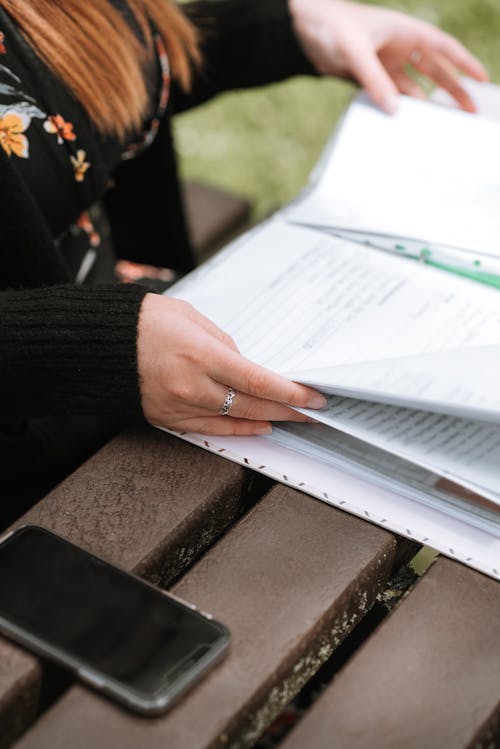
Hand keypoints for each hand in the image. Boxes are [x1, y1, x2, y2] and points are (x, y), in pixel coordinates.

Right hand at [137, 293, 325, 434]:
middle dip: (288, 410)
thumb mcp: (192, 318)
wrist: (99, 343)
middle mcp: (192, 386)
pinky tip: (259, 427)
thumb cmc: (145, 321)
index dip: (291, 393)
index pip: (259, 382)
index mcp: (201, 355)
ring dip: (268, 421)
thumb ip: (224, 343)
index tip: (313, 397)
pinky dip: (238, 429)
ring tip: (292, 420)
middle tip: (312, 412)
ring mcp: (180, 407)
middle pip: (253, 406)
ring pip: (235, 421)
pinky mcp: (168, 419)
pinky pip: (211, 430)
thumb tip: (246, 365)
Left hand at [289, 0, 488, 112]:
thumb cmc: (329, 26)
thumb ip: (375, 80)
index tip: (482, 79)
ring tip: (440, 125)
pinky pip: (389, 95)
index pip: (442, 47)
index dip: (464, 63)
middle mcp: (399, 46)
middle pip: (434, 70)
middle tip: (469, 112)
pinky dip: (397, 108)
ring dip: (425, 104)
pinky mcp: (369, 76)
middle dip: (453, 89)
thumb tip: (394, 109)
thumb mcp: (354, 51)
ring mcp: (384, 62)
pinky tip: (406, 123)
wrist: (300, 28)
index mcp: (404, 31)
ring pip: (413, 86)